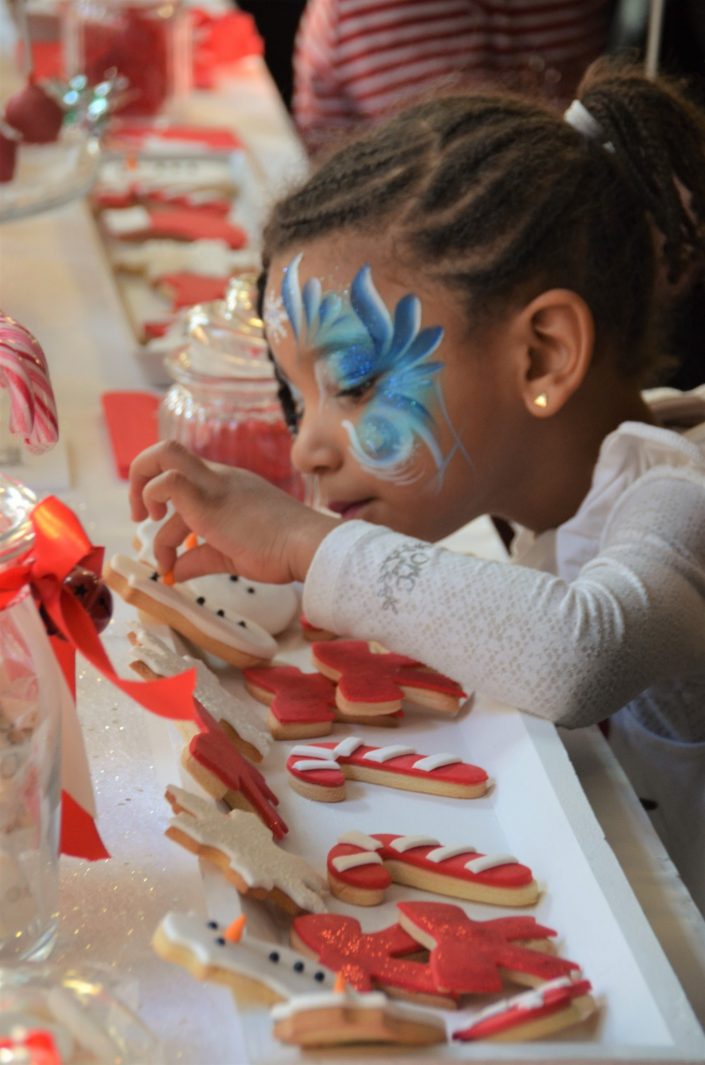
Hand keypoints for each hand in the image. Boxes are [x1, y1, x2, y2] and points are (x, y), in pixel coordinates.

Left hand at [128, 441, 337, 583]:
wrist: (306, 546)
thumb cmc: (281, 550)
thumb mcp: (231, 555)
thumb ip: (200, 559)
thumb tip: (175, 573)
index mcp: (226, 485)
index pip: (183, 474)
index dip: (161, 497)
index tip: (159, 529)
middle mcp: (217, 477)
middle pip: (165, 450)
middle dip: (140, 477)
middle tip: (142, 516)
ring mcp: (213, 484)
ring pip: (163, 455)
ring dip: (142, 492)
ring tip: (155, 543)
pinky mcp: (209, 501)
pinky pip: (168, 482)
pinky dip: (156, 509)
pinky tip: (167, 548)